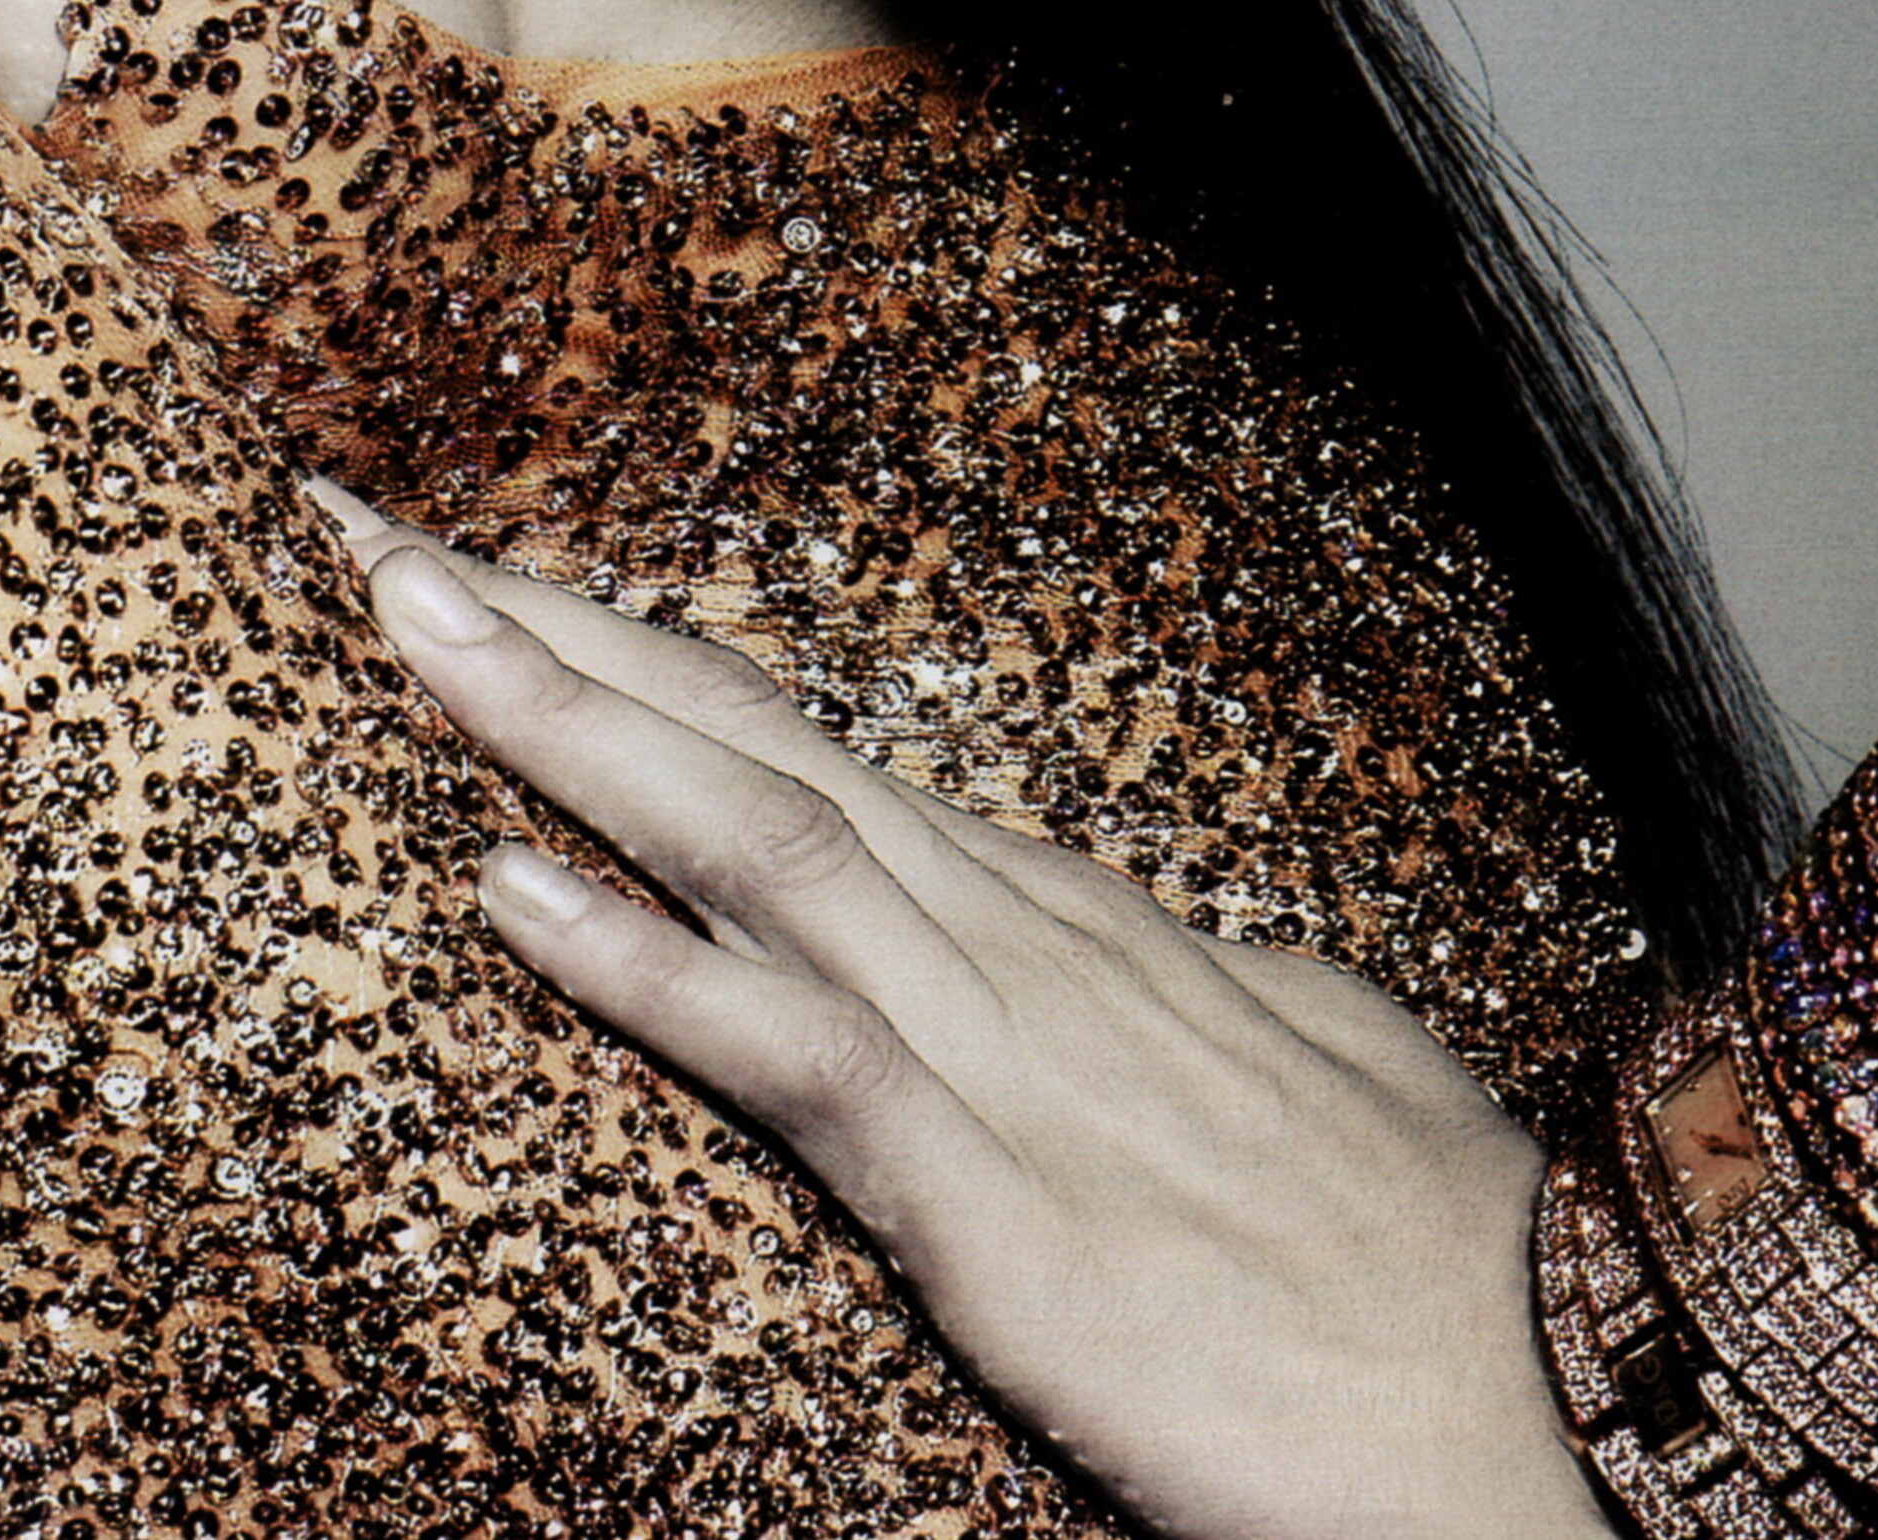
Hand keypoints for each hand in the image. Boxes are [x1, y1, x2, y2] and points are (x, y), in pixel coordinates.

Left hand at [316, 485, 1610, 1539]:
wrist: (1553, 1385)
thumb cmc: (1419, 1251)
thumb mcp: (1276, 1065)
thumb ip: (1164, 992)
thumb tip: (1122, 946)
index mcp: (1041, 909)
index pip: (784, 735)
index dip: (621, 647)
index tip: (472, 564)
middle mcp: (997, 929)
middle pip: (728, 730)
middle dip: (537, 621)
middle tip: (356, 523)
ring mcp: (989, 1044)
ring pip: (734, 827)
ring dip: (555, 716)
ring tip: (397, 614)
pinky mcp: (988, 1193)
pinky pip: (783, 1049)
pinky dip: (638, 959)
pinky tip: (508, 889)